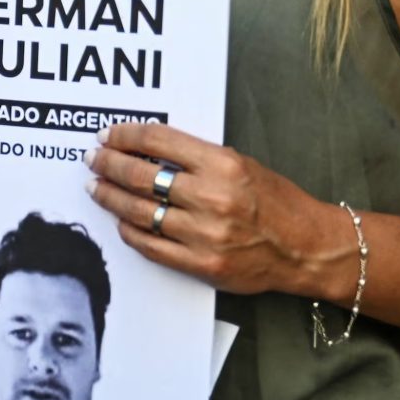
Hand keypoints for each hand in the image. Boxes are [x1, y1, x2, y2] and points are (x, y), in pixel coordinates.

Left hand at [89, 122, 346, 297]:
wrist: (307, 248)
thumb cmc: (276, 202)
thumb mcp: (241, 164)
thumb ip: (197, 158)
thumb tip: (147, 150)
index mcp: (223, 165)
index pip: (158, 141)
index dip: (125, 136)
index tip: (107, 134)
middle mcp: (212, 198)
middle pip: (140, 176)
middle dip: (108, 164)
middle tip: (91, 158)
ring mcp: (205, 235)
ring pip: (139, 212)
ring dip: (110, 197)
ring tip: (95, 187)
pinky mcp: (202, 265)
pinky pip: (151, 246)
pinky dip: (130, 231)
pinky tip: (120, 220)